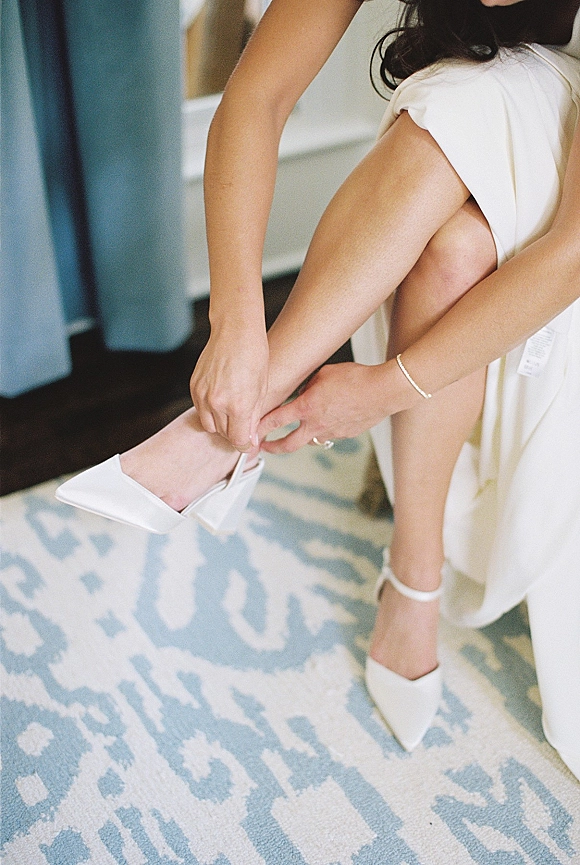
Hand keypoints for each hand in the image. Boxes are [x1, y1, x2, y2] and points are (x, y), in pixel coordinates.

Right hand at [190, 325, 268, 450]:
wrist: (235, 331)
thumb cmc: (254, 356)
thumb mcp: (261, 390)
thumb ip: (253, 418)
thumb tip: (250, 439)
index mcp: (238, 405)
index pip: (238, 440)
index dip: (246, 444)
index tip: (250, 442)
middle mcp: (217, 402)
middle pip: (224, 434)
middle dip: (235, 432)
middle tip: (244, 423)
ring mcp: (202, 394)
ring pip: (210, 425)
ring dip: (221, 424)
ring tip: (233, 410)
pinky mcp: (194, 387)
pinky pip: (200, 410)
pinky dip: (210, 410)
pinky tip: (222, 398)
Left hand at [258, 362, 397, 452]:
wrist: (383, 391)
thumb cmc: (355, 378)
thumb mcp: (323, 373)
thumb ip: (308, 386)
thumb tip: (304, 393)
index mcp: (307, 407)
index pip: (275, 420)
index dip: (258, 428)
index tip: (249, 433)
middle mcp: (316, 424)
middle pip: (287, 444)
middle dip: (272, 448)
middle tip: (263, 448)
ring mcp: (332, 432)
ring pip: (309, 440)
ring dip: (300, 437)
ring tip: (297, 432)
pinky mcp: (346, 434)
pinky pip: (329, 434)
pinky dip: (323, 430)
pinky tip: (329, 419)